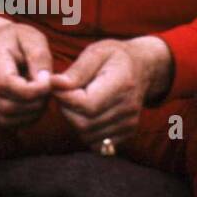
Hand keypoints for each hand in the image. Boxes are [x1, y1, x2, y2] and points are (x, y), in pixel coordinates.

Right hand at [0, 18, 53, 127]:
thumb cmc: (18, 39)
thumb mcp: (32, 38)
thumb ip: (39, 57)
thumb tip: (45, 82)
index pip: (5, 84)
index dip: (31, 90)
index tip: (48, 83)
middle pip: (7, 106)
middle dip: (35, 103)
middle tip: (49, 90)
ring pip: (7, 119)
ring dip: (32, 113)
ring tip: (42, 96)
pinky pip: (7, 123)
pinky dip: (25, 118)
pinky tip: (34, 103)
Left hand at [49, 36, 172, 150]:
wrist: (143, 68)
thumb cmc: (114, 57)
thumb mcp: (96, 52)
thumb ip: (76, 71)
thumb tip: (53, 84)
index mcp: (122, 84)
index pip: (86, 105)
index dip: (65, 98)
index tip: (58, 85)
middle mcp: (128, 108)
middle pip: (84, 124)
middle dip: (67, 110)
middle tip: (66, 93)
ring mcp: (129, 124)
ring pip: (87, 136)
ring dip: (75, 121)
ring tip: (78, 100)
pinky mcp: (127, 134)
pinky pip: (96, 144)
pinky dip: (86, 131)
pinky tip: (88, 113)